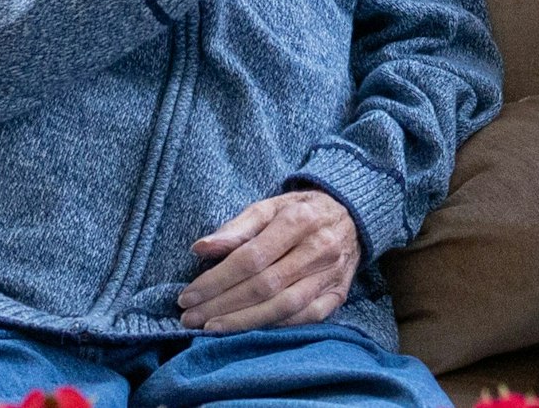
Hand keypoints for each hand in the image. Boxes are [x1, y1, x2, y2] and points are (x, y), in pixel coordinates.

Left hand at [178, 190, 360, 331]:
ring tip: (211, 330)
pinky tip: (248, 331)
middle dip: (222, 305)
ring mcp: (331, 273)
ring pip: (284, 306)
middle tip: (190, 319)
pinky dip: (275, 326)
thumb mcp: (270, 207)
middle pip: (264, 285)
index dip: (216, 280)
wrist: (351, 216)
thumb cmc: (301, 211)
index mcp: (298, 219)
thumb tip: (200, 248)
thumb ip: (236, 228)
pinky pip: (306, 317)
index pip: (250, 257)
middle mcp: (318, 248)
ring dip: (244, 321)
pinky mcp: (339, 293)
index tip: (187, 296)